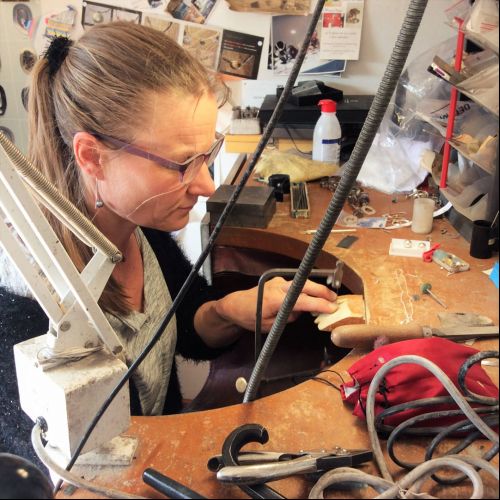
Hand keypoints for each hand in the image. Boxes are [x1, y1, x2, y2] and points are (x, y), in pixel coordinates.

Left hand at [215, 277, 337, 332]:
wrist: (235, 305)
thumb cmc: (249, 317)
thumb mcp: (270, 325)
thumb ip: (288, 318)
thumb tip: (301, 312)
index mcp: (276, 299)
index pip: (302, 301)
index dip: (319, 304)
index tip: (332, 308)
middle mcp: (278, 287)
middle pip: (306, 286)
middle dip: (323, 292)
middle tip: (335, 300)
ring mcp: (279, 282)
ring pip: (302, 283)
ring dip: (316, 290)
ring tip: (328, 299)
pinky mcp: (279, 282)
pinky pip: (296, 285)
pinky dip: (305, 290)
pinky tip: (311, 298)